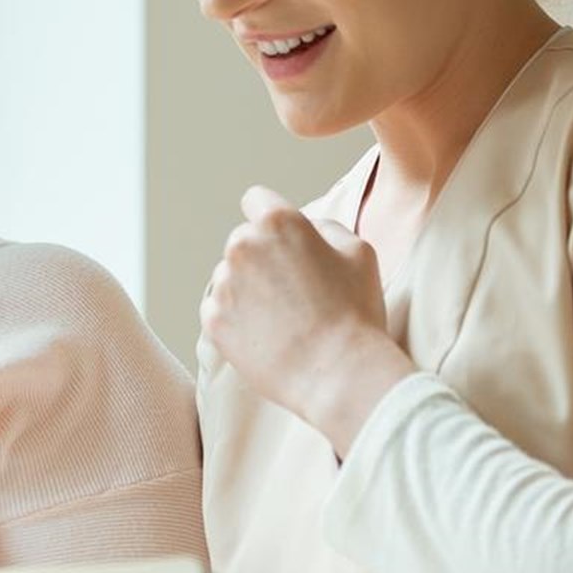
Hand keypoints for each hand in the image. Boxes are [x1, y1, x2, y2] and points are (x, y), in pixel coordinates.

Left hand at [202, 186, 415, 453]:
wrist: (338, 372)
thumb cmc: (356, 311)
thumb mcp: (359, 251)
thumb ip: (325, 227)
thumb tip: (306, 226)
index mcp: (278, 223)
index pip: (257, 200)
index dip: (271, 217)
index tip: (279, 237)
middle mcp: (242, 246)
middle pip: (244, 241)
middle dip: (263, 257)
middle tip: (294, 289)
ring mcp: (223, 285)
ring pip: (229, 276)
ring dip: (248, 288)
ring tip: (284, 318)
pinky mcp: (213, 320)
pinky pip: (218, 309)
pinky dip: (236, 318)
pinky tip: (267, 334)